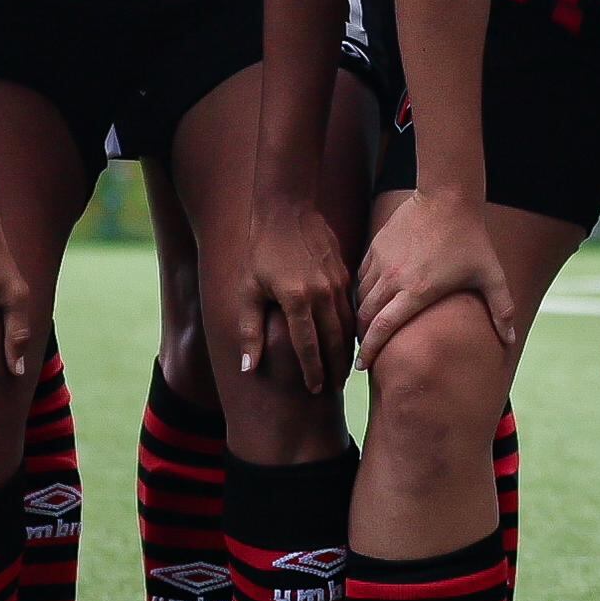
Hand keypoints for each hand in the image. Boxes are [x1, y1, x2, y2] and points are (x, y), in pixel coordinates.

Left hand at [240, 195, 353, 398]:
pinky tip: (348, 341)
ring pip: (347, 326)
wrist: (287, 210)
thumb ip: (250, 331)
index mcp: (297, 299)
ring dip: (347, 351)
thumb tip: (248, 368)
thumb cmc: (261, 252)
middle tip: (335, 389)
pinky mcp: (345, 274)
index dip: (313, 371)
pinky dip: (351, 329)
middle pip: (334, 341)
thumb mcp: (249, 291)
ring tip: (344, 371)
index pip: (308, 346)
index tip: (315, 390)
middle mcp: (322, 293)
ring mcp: (338, 283)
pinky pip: (351, 308)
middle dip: (336, 368)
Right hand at [354, 189, 515, 372]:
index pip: (382, 328)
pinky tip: (367, 299)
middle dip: (361, 338)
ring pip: (359, 297)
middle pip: (365, 317)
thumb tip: (511, 340)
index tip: (362, 366)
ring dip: (360, 315)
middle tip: (364, 352)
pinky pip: (360, 276)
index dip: (370, 350)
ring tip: (365, 328)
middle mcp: (394, 279)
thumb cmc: (471, 238)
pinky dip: (360, 292)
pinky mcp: (376, 246)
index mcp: (417, 291)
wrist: (448, 196)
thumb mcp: (490, 274)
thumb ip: (501, 309)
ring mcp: (382, 261)